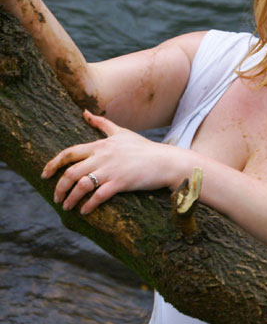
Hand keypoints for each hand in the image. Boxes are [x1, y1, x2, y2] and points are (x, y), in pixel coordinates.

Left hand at [41, 110, 180, 213]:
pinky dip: (89, 205)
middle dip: (59, 187)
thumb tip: (85, 112)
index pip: (69, 153)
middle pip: (71, 172)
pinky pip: (99, 196)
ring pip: (81, 185)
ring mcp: (111, 170)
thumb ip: (101, 123)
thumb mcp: (121, 132)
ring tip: (67, 206)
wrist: (165, 161)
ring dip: (71, 198)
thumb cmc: (143, 148)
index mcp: (100, 145)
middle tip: (56, 197)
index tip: (44, 174)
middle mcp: (102, 157)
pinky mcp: (121, 182)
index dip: (53, 164)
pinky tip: (84, 211)